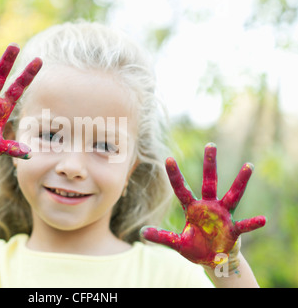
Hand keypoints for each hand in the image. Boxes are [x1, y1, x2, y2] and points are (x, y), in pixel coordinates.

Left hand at [141, 143, 265, 267]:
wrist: (213, 259)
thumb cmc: (196, 247)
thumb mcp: (177, 243)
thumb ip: (162, 237)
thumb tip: (142, 233)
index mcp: (192, 208)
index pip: (181, 188)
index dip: (175, 175)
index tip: (169, 158)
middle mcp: (209, 206)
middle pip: (209, 182)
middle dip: (210, 164)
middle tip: (210, 144)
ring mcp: (223, 215)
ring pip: (232, 195)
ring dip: (240, 182)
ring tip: (248, 166)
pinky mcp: (234, 229)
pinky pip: (245, 225)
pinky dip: (253, 223)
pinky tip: (262, 219)